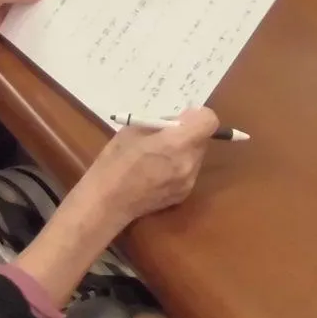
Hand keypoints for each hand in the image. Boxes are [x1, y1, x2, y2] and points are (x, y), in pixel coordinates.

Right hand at [84, 108, 218, 223]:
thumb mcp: (133, 130)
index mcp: (176, 143)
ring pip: (197, 155)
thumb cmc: (115, 161)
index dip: (198, 116)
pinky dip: (179, 166)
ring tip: (159, 156)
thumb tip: (176, 122)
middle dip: (188, 133)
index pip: (209, 121)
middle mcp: (189, 162)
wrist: (107, 202)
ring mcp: (188, 181)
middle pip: (203, 139)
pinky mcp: (184, 194)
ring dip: (185, 150)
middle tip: (165, 136)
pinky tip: (157, 172)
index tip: (181, 118)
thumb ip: (161, 123)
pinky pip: (189, 171)